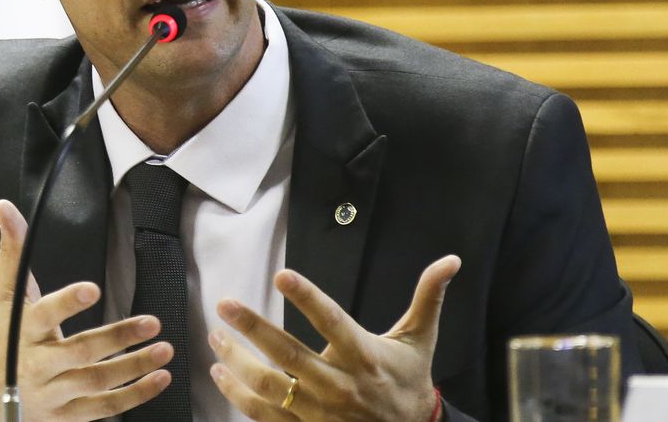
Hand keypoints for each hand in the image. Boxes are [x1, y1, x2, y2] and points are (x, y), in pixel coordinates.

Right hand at [0, 199, 172, 420]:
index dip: (66, 303)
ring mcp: (50, 395)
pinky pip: (102, 409)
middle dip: (116, 338)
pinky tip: (159, 378)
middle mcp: (35, 366)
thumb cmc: (0, 337)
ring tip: (164, 349)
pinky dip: (133, 396)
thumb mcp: (4, 297)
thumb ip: (13, 253)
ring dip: (133, 368)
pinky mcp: (63, 417)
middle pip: (79, 352)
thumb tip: (5, 207)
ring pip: (95, 383)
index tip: (92, 288)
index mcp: (21, 332)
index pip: (43, 316)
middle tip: (152, 322)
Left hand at [208, 255, 460, 420]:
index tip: (282, 275)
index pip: (332, 322)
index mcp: (366, 356)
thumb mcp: (419, 339)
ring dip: (238, 362)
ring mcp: (321, 413)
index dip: (308, 298)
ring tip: (216, 337)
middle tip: (225, 305)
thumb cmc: (408, 380)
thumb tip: (450, 260)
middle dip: (254, 328)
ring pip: (271, 388)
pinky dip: (239, 396)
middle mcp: (341, 385)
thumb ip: (428, 297)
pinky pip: (266, 416)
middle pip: (290, 356)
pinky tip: (221, 374)